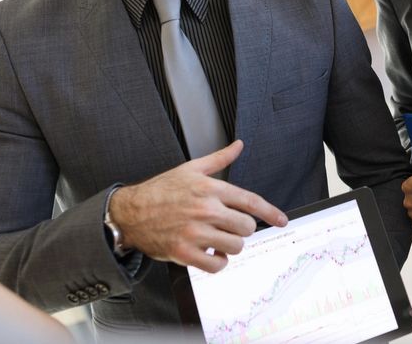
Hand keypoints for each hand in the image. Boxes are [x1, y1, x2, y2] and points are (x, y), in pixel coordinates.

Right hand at [108, 140, 287, 272]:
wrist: (130, 212)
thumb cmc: (160, 191)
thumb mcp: (190, 169)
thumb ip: (219, 159)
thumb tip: (238, 146)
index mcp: (210, 188)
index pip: (250, 201)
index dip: (270, 212)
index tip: (281, 220)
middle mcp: (205, 210)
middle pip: (246, 227)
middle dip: (241, 229)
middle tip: (228, 227)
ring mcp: (195, 232)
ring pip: (235, 246)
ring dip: (230, 246)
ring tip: (218, 240)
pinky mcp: (184, 253)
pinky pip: (217, 265)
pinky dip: (218, 263)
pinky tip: (211, 254)